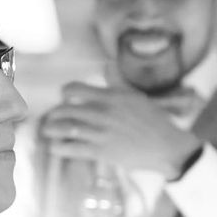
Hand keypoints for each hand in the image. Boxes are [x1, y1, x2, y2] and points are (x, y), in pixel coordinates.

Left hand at [43, 84, 202, 177]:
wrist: (167, 147)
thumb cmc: (154, 121)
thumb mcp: (136, 97)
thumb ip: (117, 82)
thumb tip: (107, 65)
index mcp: (111, 96)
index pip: (75, 89)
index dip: (65, 93)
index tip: (65, 98)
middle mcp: (103, 112)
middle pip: (65, 109)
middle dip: (54, 114)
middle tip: (52, 118)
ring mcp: (101, 132)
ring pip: (64, 128)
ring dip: (51, 130)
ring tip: (48, 131)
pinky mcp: (101, 151)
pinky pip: (71, 148)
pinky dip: (59, 147)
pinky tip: (56, 147)